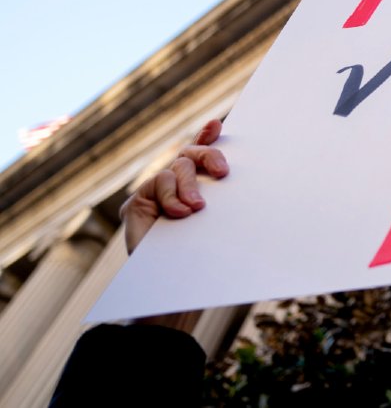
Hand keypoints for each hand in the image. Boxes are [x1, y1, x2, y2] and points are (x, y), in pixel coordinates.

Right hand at [120, 119, 228, 254]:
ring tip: (197, 207)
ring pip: (176, 169)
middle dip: (209, 156)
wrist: (165, 282)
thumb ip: (217, 204)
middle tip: (222, 172)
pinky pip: (158, 186)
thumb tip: (235, 183)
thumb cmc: (195, 255)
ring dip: (188, 185)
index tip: (217, 125)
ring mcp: (155, 191)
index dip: (207, 137)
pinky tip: (180, 211)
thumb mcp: (212, 225)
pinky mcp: (137, 203)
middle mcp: (175, 184)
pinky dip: (171, 197)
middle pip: (191, 155)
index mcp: (196, 186)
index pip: (201, 155)